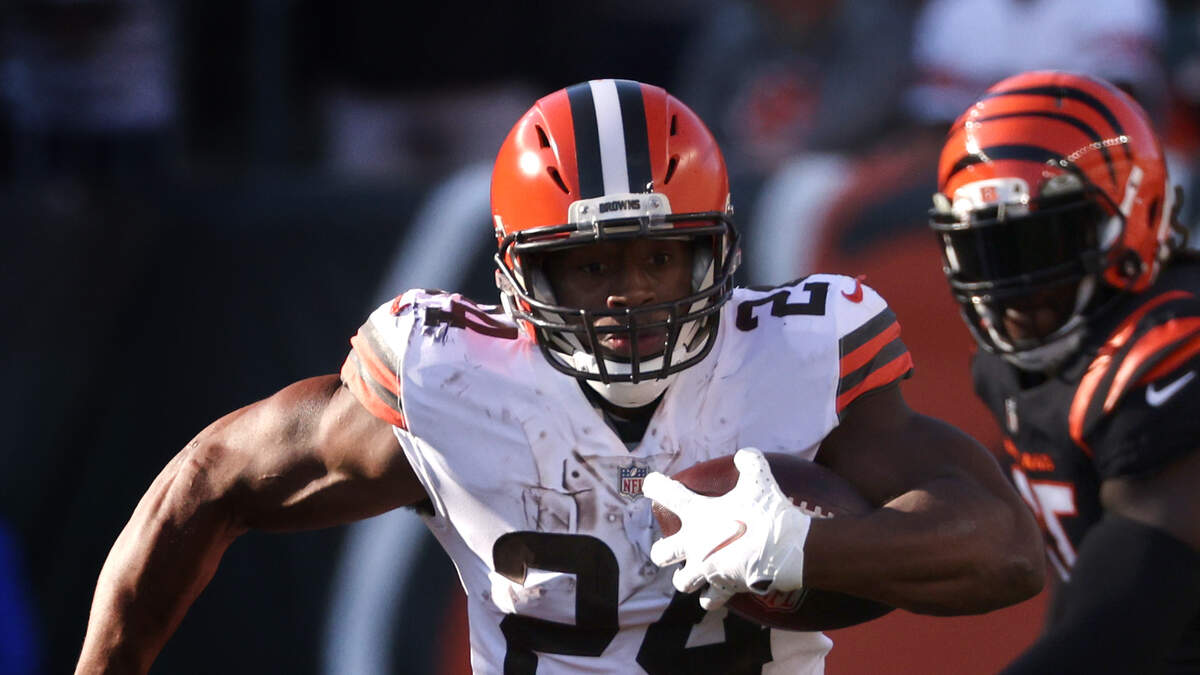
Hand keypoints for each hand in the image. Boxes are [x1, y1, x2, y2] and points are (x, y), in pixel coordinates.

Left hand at [643, 447, 811, 609]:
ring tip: (691, 572)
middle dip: (662, 550)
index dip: (654, 486)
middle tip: (673, 545)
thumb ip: (748, 461)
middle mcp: (695, 544)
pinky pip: (709, 601)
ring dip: (684, 578)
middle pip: (660, 553)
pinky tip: (715, 592)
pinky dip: (711, 598)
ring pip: (681, 582)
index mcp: (697, 514)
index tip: (651, 484)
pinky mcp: (723, 587)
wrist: (788, 548)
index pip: (665, 494)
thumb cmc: (769, 512)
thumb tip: (743, 455)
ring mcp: (707, 569)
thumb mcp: (759, 478)